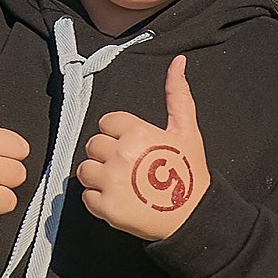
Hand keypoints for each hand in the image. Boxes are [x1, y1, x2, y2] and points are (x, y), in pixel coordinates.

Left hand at [75, 55, 208, 242]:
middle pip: (93, 144)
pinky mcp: (106, 207)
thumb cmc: (189, 172)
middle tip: (128, 166)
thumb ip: (177, 94)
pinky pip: (86, 197)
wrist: (193, 216)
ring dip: (98, 175)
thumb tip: (178, 61)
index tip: (133, 146)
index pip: (107, 122)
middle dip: (107, 154)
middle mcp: (121, 154)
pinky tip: (118, 198)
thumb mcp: (187, 130)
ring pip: (84, 169)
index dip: (119, 133)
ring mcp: (112, 182)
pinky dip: (98, 199)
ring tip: (119, 182)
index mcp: (137, 132)